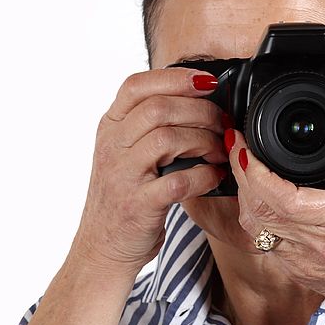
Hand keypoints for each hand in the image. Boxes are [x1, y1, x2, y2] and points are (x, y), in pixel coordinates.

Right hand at [72, 68, 227, 274]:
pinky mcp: (138, 205)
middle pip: (158, 108)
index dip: (176, 77)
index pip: (137, 85)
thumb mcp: (125, 152)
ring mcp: (122, 176)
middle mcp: (112, 147)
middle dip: (200, 111)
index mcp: (110, 128)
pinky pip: (178, 181)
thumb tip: (198, 100)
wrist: (101, 247)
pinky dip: (204, 176)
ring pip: (168, 139)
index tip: (208, 82)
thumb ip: (149, 125)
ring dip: (204, 141)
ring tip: (220, 150)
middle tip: (222, 123)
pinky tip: (214, 177)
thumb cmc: (123, 197)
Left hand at [226, 79, 324, 309]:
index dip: (255, 171)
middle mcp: (312, 240)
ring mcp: (295, 256)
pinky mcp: (286, 265)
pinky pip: (258, 234)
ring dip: (241, 188)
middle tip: (236, 140)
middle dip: (240, 170)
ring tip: (242, 159)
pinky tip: (254, 189)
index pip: (283, 197)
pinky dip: (251, 208)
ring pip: (252, 221)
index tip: (244, 144)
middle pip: (257, 205)